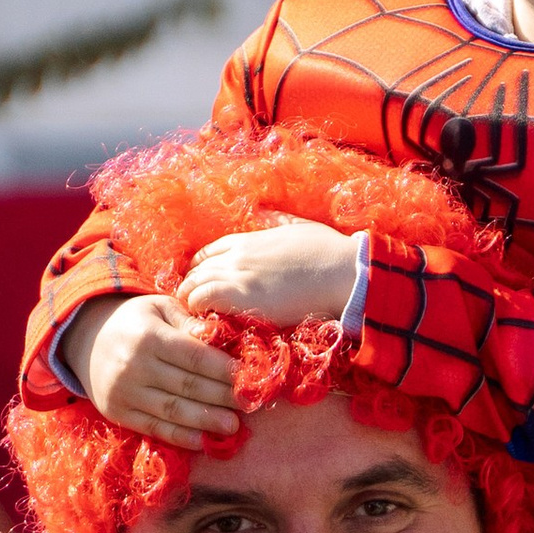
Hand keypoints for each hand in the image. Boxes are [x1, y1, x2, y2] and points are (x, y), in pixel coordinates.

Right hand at [77, 292, 240, 444]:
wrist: (85, 340)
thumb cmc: (135, 321)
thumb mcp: (159, 308)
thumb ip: (188, 321)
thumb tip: (217, 335)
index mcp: (148, 336)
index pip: (193, 356)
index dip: (223, 369)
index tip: (247, 377)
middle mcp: (134, 366)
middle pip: (187, 385)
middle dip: (221, 396)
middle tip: (249, 404)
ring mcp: (124, 392)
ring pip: (172, 410)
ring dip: (205, 420)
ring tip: (232, 426)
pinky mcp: (117, 413)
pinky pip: (153, 428)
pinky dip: (180, 437)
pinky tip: (202, 441)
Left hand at [177, 217, 360, 329]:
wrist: (342, 271)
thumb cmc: (329, 251)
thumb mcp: (298, 226)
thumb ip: (275, 221)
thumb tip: (264, 214)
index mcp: (249, 237)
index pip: (207, 252)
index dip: (200, 269)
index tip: (202, 283)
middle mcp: (237, 253)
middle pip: (196, 268)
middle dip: (192, 285)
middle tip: (197, 305)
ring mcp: (237, 273)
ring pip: (193, 283)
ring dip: (191, 299)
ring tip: (198, 315)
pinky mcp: (241, 295)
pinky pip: (202, 298)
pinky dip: (197, 307)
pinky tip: (205, 318)